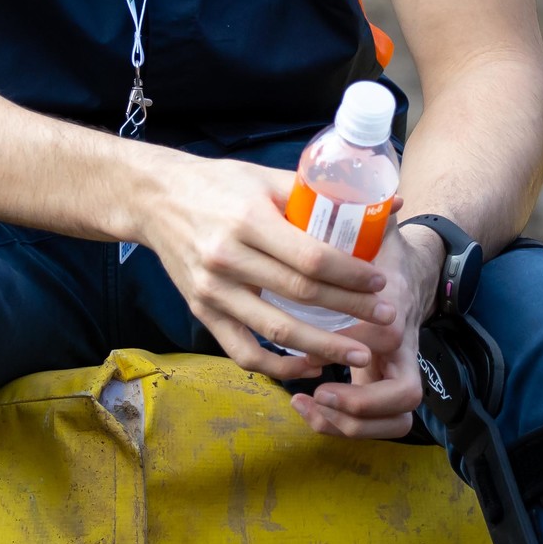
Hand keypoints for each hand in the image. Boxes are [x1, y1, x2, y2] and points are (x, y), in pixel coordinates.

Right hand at [135, 151, 394, 381]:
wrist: (155, 199)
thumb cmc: (218, 184)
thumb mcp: (263, 178)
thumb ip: (318, 193)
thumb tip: (385, 203)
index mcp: (248, 219)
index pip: (310, 256)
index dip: (350, 274)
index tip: (380, 281)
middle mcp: (227, 258)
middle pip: (300, 295)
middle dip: (350, 309)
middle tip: (387, 317)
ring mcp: (212, 290)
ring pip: (276, 331)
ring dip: (323, 346)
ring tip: (359, 352)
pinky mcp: (201, 312)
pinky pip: (243, 351)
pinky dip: (278, 366)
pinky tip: (309, 365)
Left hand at [291, 220, 443, 440]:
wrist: (414, 269)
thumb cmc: (384, 250)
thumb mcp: (378, 231)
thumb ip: (373, 216)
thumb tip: (389, 196)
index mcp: (397, 311)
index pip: (387, 340)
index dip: (353, 348)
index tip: (316, 349)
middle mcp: (404, 349)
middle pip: (405, 398)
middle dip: (360, 408)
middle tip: (316, 394)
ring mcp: (397, 371)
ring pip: (397, 422)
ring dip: (350, 425)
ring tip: (306, 406)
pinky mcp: (381, 385)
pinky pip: (376, 424)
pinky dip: (342, 426)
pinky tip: (306, 405)